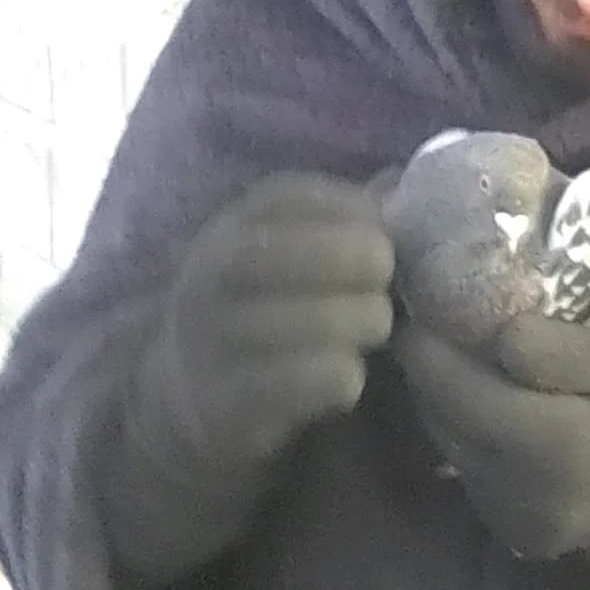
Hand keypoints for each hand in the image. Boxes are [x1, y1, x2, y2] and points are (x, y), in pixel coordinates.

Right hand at [151, 172, 394, 469]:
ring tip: (376, 327)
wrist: (190, 399)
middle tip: (387, 276)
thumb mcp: (286, 256)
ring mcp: (212, 344)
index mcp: (229, 231)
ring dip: (357, 320)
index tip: (384, 225)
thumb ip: (341, 223)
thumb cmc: (265, 312)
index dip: (346, 206)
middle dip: (351, 257)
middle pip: (278, 253)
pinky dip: (339, 377)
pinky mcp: (228, 405)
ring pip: (296, 321)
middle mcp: (209, 281)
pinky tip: (349, 376)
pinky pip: (297, 384)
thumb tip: (399, 184)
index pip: (283, 197)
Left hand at [394, 314, 589, 558]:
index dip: (429, 342)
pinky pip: (464, 465)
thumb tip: (487, 333)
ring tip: (459, 357)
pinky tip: (486, 403)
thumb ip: (550, 347)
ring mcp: (510, 519)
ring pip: (445, 440)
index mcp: (555, 446)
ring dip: (444, 397)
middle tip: (437, 321)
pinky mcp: (507, 530)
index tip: (425, 304)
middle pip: (440, 414)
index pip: (454, 386)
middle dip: (431, 366)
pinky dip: (466, 430)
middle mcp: (521, 493)